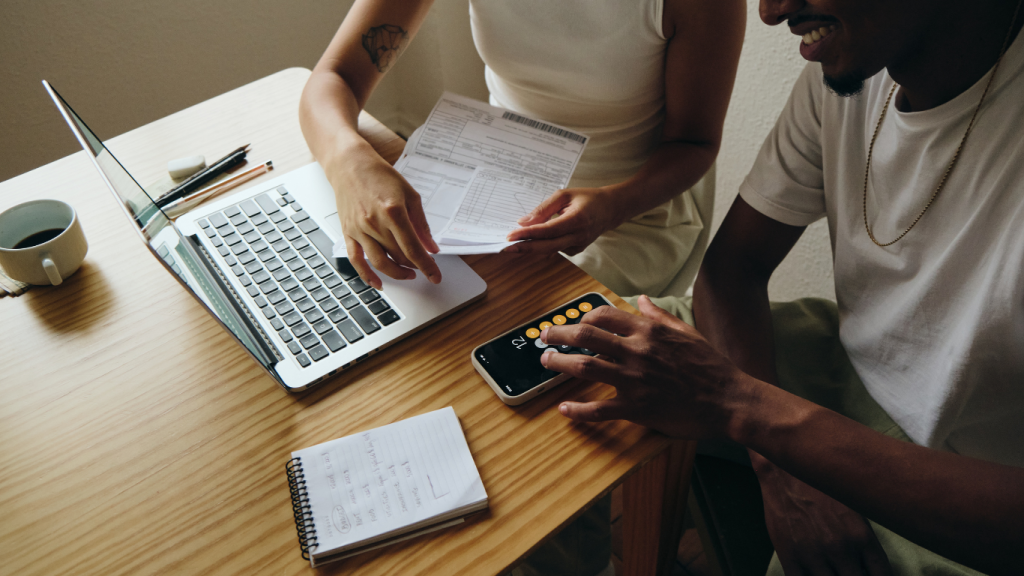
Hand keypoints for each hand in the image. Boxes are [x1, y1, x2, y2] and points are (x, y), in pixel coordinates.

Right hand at [327, 150, 440, 288]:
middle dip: (414, 266)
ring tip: (408, 274)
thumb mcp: (410, 195)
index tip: (436, 277)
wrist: (350, 165)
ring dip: (396, 273)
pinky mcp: (348, 232)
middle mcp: (375, 223)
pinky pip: (356, 260)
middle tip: (424, 268)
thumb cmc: (380, 176)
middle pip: (398, 256)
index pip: (413, 248)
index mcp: (394, 212)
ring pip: (380, 262)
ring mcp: (359, 229)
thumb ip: (421, 224)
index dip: (427, 266)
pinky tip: (378, 283)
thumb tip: (431, 247)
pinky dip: (366, 275)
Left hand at [504, 187, 623, 255]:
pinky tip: (531, 240)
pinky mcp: (575, 250)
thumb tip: (524, 222)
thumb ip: (544, 209)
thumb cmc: (587, 198)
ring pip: (549, 250)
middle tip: (504, 247)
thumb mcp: (564, 195)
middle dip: (524, 248)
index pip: (548, 231)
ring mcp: (578, 246)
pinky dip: (541, 245)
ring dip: (530, 247)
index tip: (510, 236)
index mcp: (577, 220)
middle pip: (547, 247)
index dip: (528, 234)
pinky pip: (554, 249)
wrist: (610, 209)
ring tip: (512, 243)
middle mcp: (578, 236)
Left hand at [540, 295, 748, 438]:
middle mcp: (637, 351)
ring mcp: (634, 379)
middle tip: (545, 337)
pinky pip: (599, 408)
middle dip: (559, 334)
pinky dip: (578, 409)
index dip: (582, 317)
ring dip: (559, 363)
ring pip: (585, 366)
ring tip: (546, 362)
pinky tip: (565, 409)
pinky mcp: (636, 407)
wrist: (728, 400)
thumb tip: (641, 300)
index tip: (573, 322)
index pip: (604, 316)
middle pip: (586, 336)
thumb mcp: (686, 332)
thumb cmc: (710, 366)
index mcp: (648, 331)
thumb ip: (659, 316)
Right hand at [754, 455, 892, 575]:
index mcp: (861, 536)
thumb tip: (866, 565)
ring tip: (828, 566)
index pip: (881, 575)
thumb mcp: (852, 507)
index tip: (868, 573)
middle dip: (852, 574)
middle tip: (846, 568)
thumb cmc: (818, 484)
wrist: (785, 468)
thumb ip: (862, 539)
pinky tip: (810, 570)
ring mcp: (814, 554)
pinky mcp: (789, 555)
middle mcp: (841, 548)